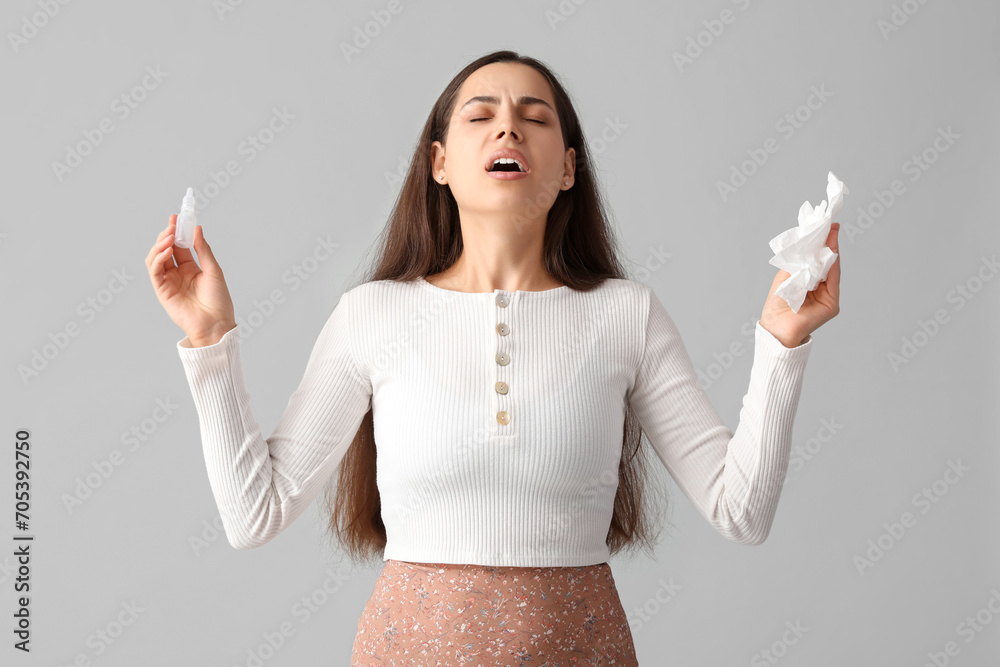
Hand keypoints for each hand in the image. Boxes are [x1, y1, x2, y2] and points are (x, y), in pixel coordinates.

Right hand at [145, 214, 236, 344]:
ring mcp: (168, 282)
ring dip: (161, 245)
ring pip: (156, 258)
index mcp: (191, 269)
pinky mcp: (162, 291)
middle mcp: (177, 274)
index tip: (177, 218)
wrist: (216, 323)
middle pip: (166, 249)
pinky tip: (166, 251)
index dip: (177, 231)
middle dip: (167, 235)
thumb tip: (197, 229)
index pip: (179, 246)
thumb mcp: (213, 270)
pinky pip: (155, 271)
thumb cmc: (218, 300)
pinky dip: (158, 258)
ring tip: (169, 236)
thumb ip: (203, 250)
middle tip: (172, 224)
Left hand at [759, 222, 840, 347]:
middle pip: (827, 263)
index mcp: (809, 283)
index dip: (821, 244)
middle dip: (828, 243)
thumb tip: (807, 244)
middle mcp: (821, 289)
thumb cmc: (778, 306)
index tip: (824, 226)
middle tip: (830, 225)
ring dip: (831, 251)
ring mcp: (828, 297)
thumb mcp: (786, 277)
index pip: (817, 261)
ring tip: (830, 233)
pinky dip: (831, 265)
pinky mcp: (831, 305)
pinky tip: (830, 252)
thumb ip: (797, 263)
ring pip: (832, 270)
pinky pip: (832, 281)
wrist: (776, 328)